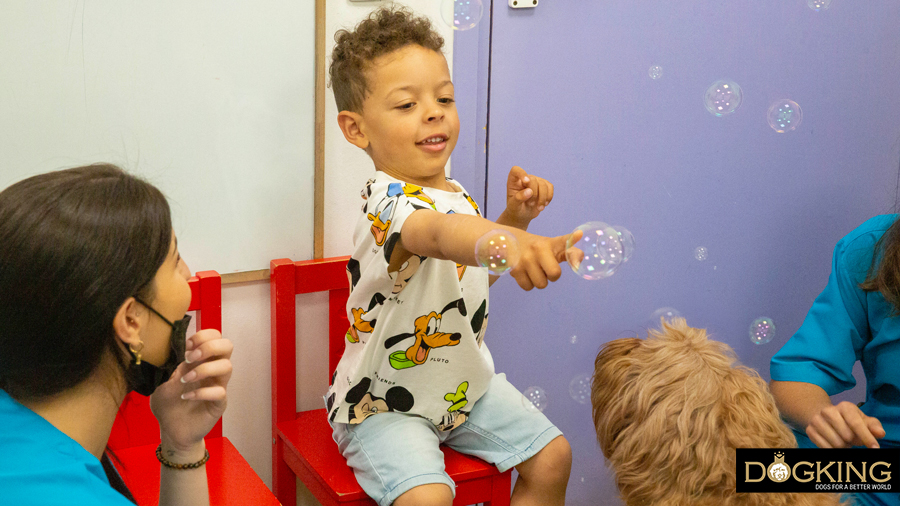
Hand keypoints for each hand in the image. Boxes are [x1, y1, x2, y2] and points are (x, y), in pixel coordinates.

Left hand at [151, 329, 232, 454]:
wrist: (170, 430)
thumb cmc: (167, 403)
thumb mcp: (162, 380)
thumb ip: (168, 364)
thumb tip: (167, 346)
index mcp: (201, 360)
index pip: (214, 337)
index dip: (203, 336)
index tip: (186, 346)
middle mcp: (212, 370)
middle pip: (227, 346)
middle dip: (210, 347)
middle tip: (191, 358)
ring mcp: (218, 386)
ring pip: (227, 366)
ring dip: (204, 369)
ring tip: (185, 380)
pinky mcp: (219, 403)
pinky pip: (220, 392)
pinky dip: (201, 392)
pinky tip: (185, 397)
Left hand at [505, 166, 553, 225]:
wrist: (522, 215)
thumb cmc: (516, 209)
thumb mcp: (513, 206)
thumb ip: (519, 198)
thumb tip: (529, 191)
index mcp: (513, 182)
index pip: (516, 170)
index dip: (521, 173)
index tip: (526, 182)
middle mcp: (525, 179)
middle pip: (533, 180)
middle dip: (534, 194)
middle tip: (530, 204)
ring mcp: (535, 181)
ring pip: (543, 184)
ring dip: (542, 198)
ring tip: (540, 208)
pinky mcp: (544, 186)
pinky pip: (550, 187)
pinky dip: (549, 197)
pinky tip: (545, 204)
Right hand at [509, 230, 574, 290]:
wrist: (508, 242)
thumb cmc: (537, 246)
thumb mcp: (553, 245)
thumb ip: (569, 248)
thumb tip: (580, 234)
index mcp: (548, 244)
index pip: (566, 246)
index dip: (573, 256)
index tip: (578, 255)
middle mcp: (537, 250)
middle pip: (554, 275)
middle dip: (551, 276)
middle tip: (545, 267)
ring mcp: (524, 261)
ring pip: (540, 284)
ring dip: (539, 280)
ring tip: (533, 269)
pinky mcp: (514, 270)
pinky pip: (528, 287)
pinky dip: (528, 283)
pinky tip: (525, 273)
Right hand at [806, 401, 884, 448]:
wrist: (822, 415)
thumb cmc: (848, 420)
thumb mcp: (862, 419)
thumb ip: (873, 426)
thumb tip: (880, 433)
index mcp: (844, 407)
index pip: (856, 423)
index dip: (866, 437)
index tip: (874, 448)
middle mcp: (828, 411)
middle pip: (847, 436)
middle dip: (853, 441)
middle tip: (852, 438)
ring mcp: (817, 421)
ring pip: (837, 444)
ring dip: (844, 446)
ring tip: (843, 440)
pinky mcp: (810, 430)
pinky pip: (826, 448)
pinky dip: (833, 449)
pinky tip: (834, 443)